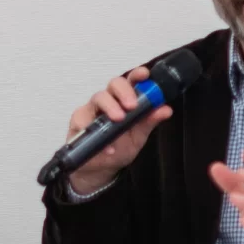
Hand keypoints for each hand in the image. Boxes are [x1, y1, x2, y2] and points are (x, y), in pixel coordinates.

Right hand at [62, 66, 173, 196]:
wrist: (101, 168)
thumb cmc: (119, 148)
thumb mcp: (138, 136)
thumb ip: (150, 121)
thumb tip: (165, 109)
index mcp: (124, 101)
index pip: (131, 82)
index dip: (137, 75)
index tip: (144, 74)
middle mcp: (109, 101)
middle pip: (113, 84)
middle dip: (124, 91)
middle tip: (132, 105)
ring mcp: (92, 110)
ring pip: (98, 97)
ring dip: (110, 106)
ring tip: (119, 119)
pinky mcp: (78, 122)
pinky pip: (86, 121)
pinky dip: (98, 134)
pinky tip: (109, 147)